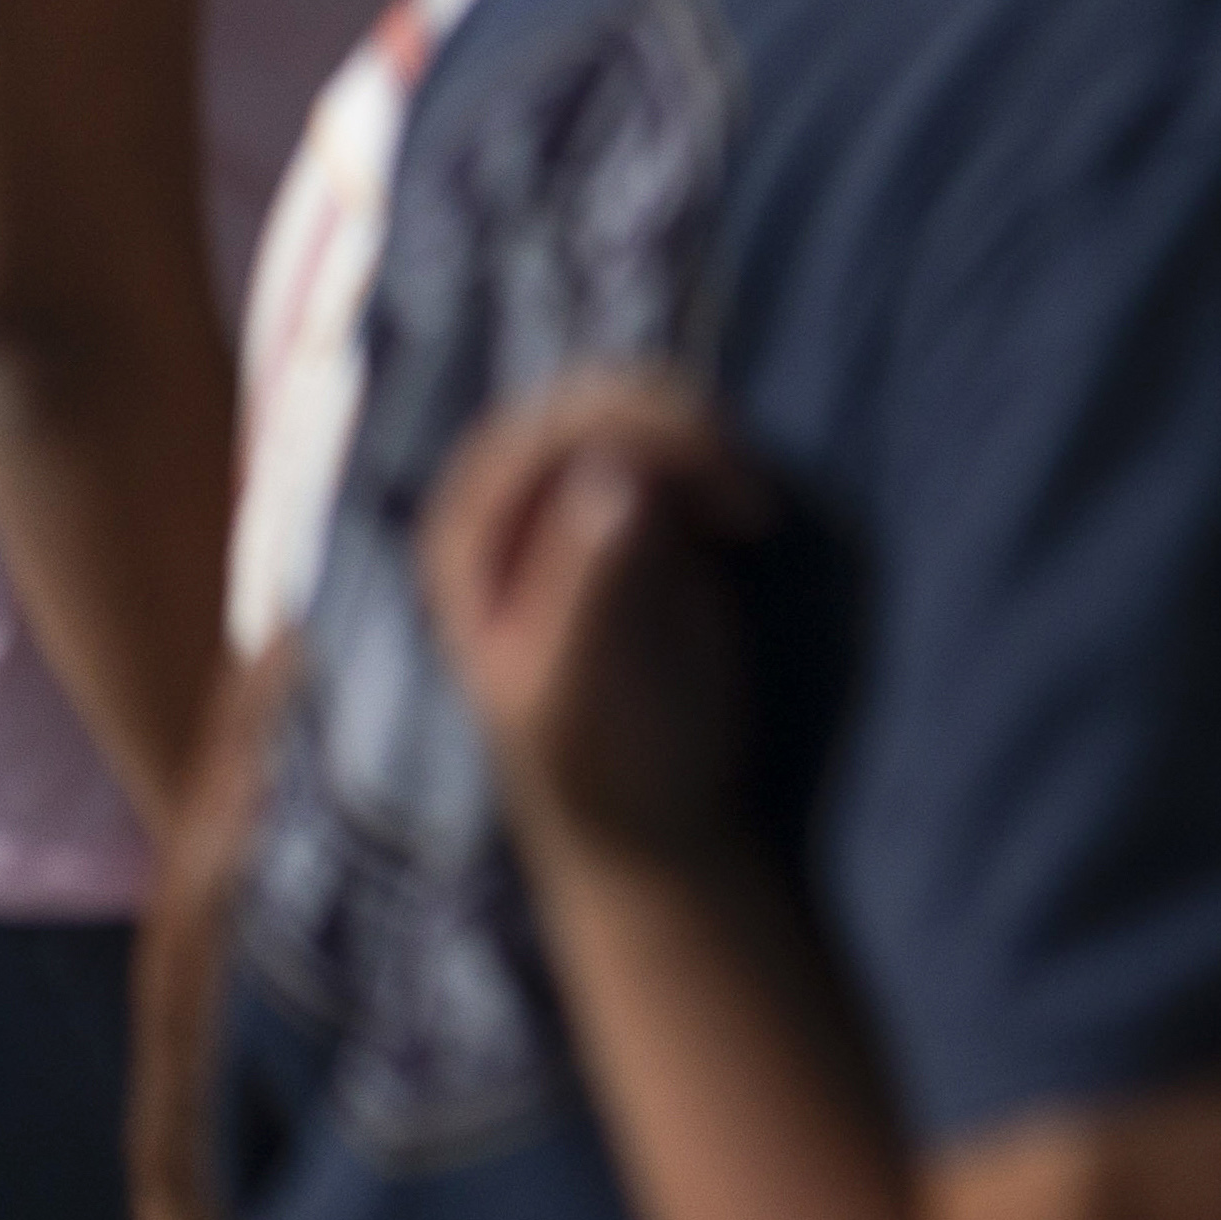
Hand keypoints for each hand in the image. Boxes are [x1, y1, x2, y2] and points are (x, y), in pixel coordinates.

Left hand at [414, 365, 769, 866]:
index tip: (711, 479)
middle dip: (675, 425)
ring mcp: (580, 502)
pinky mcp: (645, 513)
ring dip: (706, 439)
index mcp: (469, 538)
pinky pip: (679, 445)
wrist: (653, 814)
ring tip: (751, 516)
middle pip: (590, 404)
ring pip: (639, 409)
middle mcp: (514, 504)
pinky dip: (722, 460)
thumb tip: (617, 475)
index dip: (624, 432)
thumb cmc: (602, 763)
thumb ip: (588, 578)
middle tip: (748, 500)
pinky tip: (750, 518)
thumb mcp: (580, 683)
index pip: (537, 437)